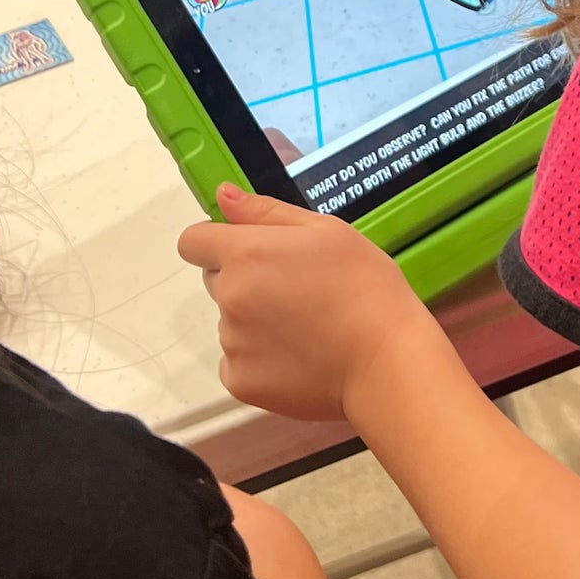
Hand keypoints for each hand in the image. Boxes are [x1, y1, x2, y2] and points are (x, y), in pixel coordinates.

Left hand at [178, 184, 441, 422]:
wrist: (385, 358)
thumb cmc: (364, 287)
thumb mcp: (326, 230)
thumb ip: (266, 212)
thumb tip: (224, 196)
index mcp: (246, 253)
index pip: (194, 242)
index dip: (217, 243)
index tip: (249, 252)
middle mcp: (230, 296)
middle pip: (216, 281)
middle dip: (244, 280)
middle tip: (295, 290)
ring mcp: (232, 343)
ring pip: (231, 322)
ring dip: (255, 321)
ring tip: (306, 326)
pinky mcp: (240, 382)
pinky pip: (237, 362)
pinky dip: (259, 360)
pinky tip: (298, 356)